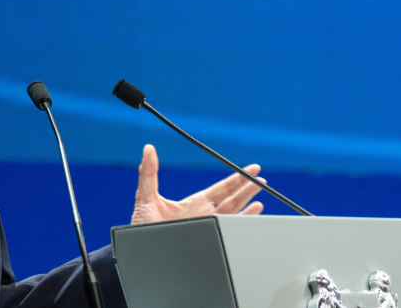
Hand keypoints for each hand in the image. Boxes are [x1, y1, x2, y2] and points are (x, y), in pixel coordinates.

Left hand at [130, 144, 263, 224]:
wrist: (139, 249)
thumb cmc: (142, 226)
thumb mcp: (146, 197)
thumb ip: (149, 173)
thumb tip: (148, 149)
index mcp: (195, 203)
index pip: (221, 188)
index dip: (237, 178)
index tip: (251, 169)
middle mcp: (204, 215)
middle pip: (232, 198)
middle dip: (247, 187)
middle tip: (261, 178)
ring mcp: (207, 226)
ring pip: (234, 212)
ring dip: (248, 201)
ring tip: (259, 190)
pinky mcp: (206, 237)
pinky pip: (228, 228)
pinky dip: (242, 219)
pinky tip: (253, 211)